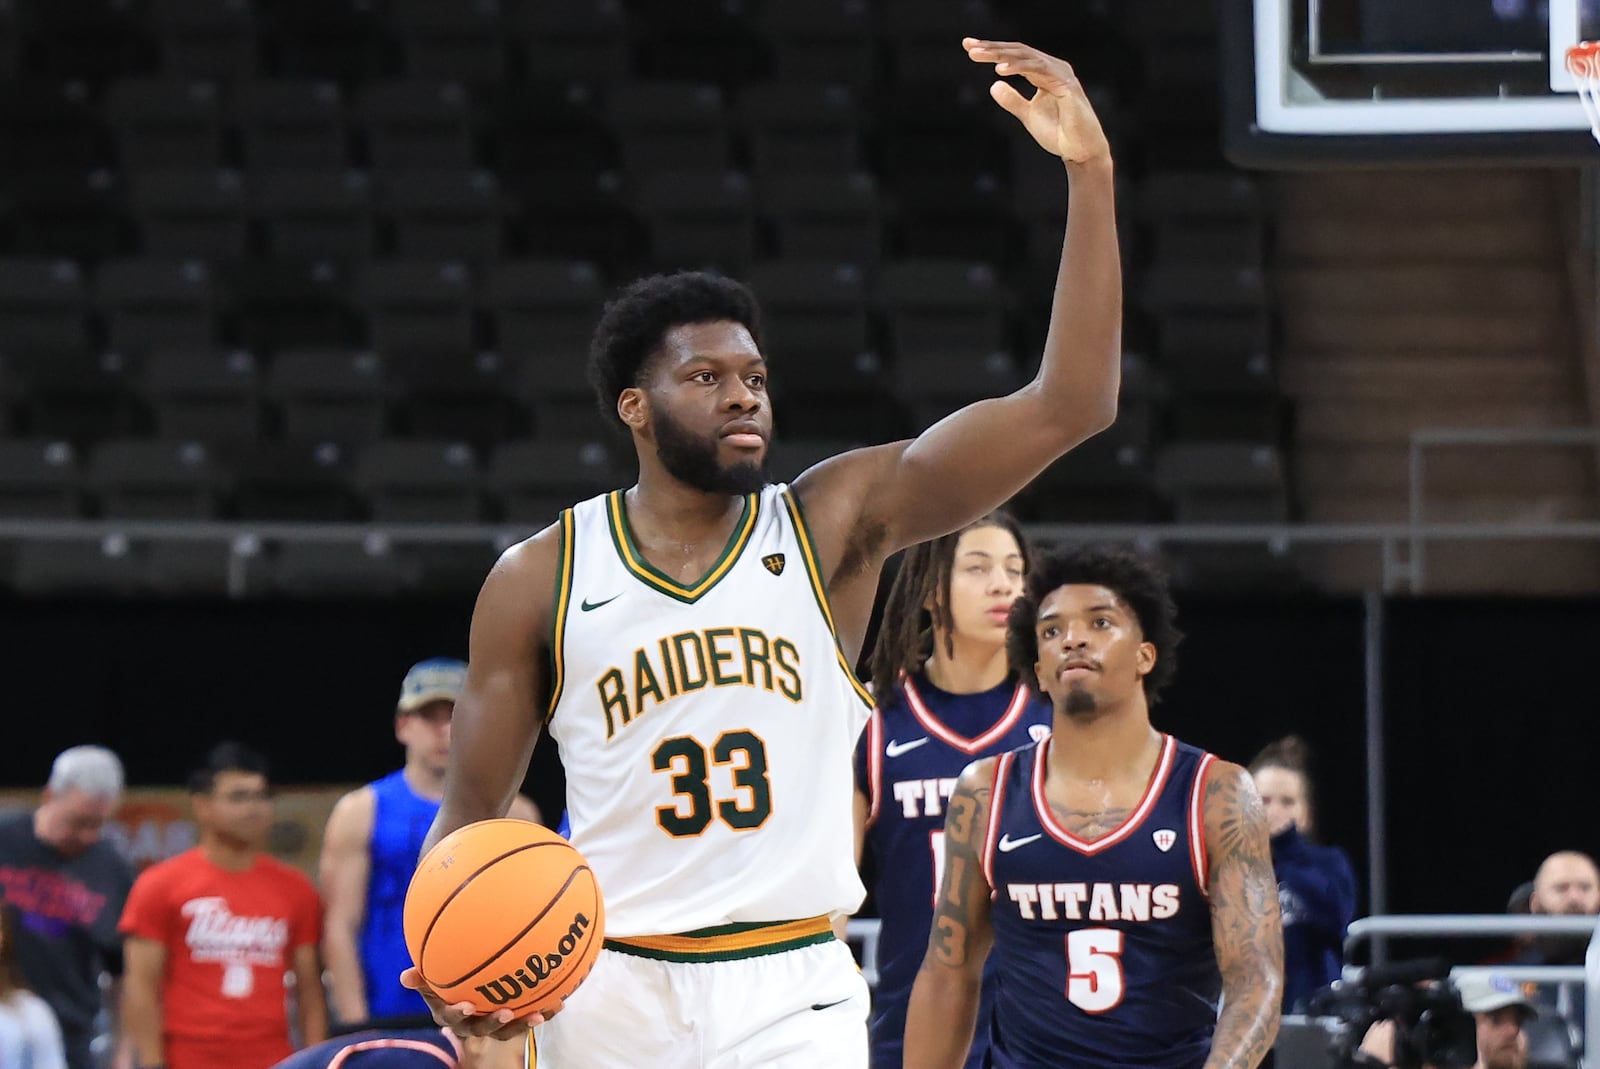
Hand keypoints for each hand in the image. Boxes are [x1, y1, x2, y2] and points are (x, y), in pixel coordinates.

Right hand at [399, 967, 564, 1040]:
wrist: (468, 989)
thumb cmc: (446, 980)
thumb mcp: (433, 980)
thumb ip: (423, 978)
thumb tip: (404, 975)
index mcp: (451, 1014)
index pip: (451, 1017)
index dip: (459, 1013)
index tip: (468, 1005)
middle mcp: (472, 1023)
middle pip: (483, 1028)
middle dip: (495, 1023)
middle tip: (505, 1013)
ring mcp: (493, 1023)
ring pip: (509, 1029)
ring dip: (524, 1022)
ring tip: (539, 1014)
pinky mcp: (514, 1017)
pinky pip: (529, 1016)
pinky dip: (544, 1010)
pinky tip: (560, 1001)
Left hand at [963, 38, 1110, 164]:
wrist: (1081, 151)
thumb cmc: (1060, 133)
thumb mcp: (1028, 115)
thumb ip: (1013, 100)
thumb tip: (993, 86)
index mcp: (1045, 72)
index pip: (1016, 56)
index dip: (993, 50)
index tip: (969, 48)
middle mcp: (1054, 68)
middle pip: (1019, 52)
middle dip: (993, 48)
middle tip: (969, 46)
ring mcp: (1061, 75)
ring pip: (1027, 57)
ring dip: (1002, 55)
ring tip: (980, 55)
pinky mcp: (1066, 86)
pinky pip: (1040, 71)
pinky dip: (1020, 68)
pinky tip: (1001, 70)